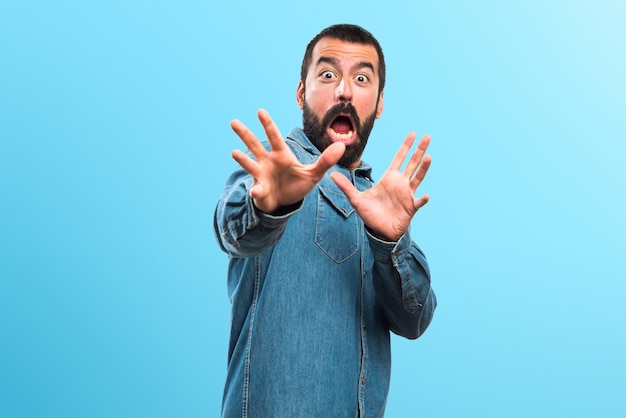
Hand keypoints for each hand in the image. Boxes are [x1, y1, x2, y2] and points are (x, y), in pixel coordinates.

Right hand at [231, 109, 345, 212]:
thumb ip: (326, 160)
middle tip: (233, 122)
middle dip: (245, 134)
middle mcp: (267, 161)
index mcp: (280, 154)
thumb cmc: (296, 184)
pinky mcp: (259, 190)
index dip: (268, 124)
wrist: (285, 203)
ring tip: (234, 153)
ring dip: (242, 159)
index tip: (260, 111)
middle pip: (254, 144)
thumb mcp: (313, 174)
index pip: (274, 136)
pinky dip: (256, 190)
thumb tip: (342, 145)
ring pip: (249, 164)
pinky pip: (257, 189)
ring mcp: (261, 175)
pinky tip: (256, 191)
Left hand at [331, 133, 431, 241]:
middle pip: (412, 163)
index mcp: (389, 178)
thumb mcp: (356, 199)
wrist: (379, 231)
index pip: (399, 158)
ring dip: (423, 168)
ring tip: (429, 157)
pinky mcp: (411, 207)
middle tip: (427, 136)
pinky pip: (419, 202)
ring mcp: (408, 194)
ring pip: (418, 178)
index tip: (413, 133)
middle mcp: (400, 183)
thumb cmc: (370, 214)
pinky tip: (426, 195)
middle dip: (419, 150)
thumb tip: (331, 175)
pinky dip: (423, 199)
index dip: (405, 146)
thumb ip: (346, 186)